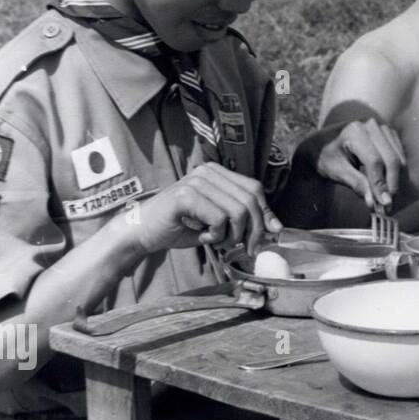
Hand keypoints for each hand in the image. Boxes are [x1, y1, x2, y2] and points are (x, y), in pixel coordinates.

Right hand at [131, 163, 281, 255]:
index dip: (266, 212)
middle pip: (250, 200)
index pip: (254, 189)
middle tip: (246, 248)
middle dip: (254, 230)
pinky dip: (215, 235)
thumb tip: (276, 227)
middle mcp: (208, 172)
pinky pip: (219, 219)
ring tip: (216, 240)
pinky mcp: (186, 196)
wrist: (142, 233)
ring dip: (232, 235)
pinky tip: (202, 237)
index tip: (271, 233)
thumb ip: (243, 219)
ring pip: (237, 211)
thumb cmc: (180, 227)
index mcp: (217, 172)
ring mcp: (196, 182)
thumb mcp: (218, 222)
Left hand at [315, 118, 406, 211]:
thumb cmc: (329, 157)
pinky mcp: (390, 135)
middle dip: (391, 184)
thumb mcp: (337, 171)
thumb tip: (372, 202)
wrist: (328, 144)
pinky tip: (389, 185)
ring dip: (396, 180)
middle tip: (388, 205)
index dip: (380, 183)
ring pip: (398, 158)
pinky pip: (400, 156)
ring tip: (388, 198)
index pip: (374, 161)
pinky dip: (398, 173)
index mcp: (355, 132)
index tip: (384, 203)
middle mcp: (372, 127)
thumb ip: (356, 183)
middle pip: (390, 159)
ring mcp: (383, 129)